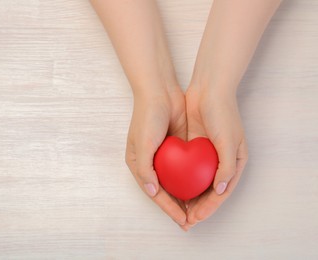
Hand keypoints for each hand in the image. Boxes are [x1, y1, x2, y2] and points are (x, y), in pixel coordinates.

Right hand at [125, 85, 188, 228]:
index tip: (184, 221)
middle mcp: (151, 163)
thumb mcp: (142, 144)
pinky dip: (192, 180)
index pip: (155, 194)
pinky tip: (204, 188)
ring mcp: (165, 156)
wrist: (160, 92)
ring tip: (200, 210)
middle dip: (179, 208)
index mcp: (139, 165)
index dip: (169, 209)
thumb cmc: (146, 118)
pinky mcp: (177, 147)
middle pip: (166, 191)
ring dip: (187, 196)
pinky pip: (185, 168)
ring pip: (177, 182)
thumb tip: (153, 192)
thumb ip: (145, 170)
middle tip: (193, 222)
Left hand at [182, 85, 248, 228]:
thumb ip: (226, 167)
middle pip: (208, 192)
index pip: (221, 193)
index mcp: (234, 163)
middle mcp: (221, 162)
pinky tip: (171, 188)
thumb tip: (220, 191)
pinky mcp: (195, 148)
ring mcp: (207, 156)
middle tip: (184, 221)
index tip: (195, 219)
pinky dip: (181, 180)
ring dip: (188, 197)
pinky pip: (187, 169)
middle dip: (197, 207)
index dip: (208, 208)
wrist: (208, 90)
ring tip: (176, 210)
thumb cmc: (223, 114)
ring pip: (196, 183)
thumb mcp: (229, 141)